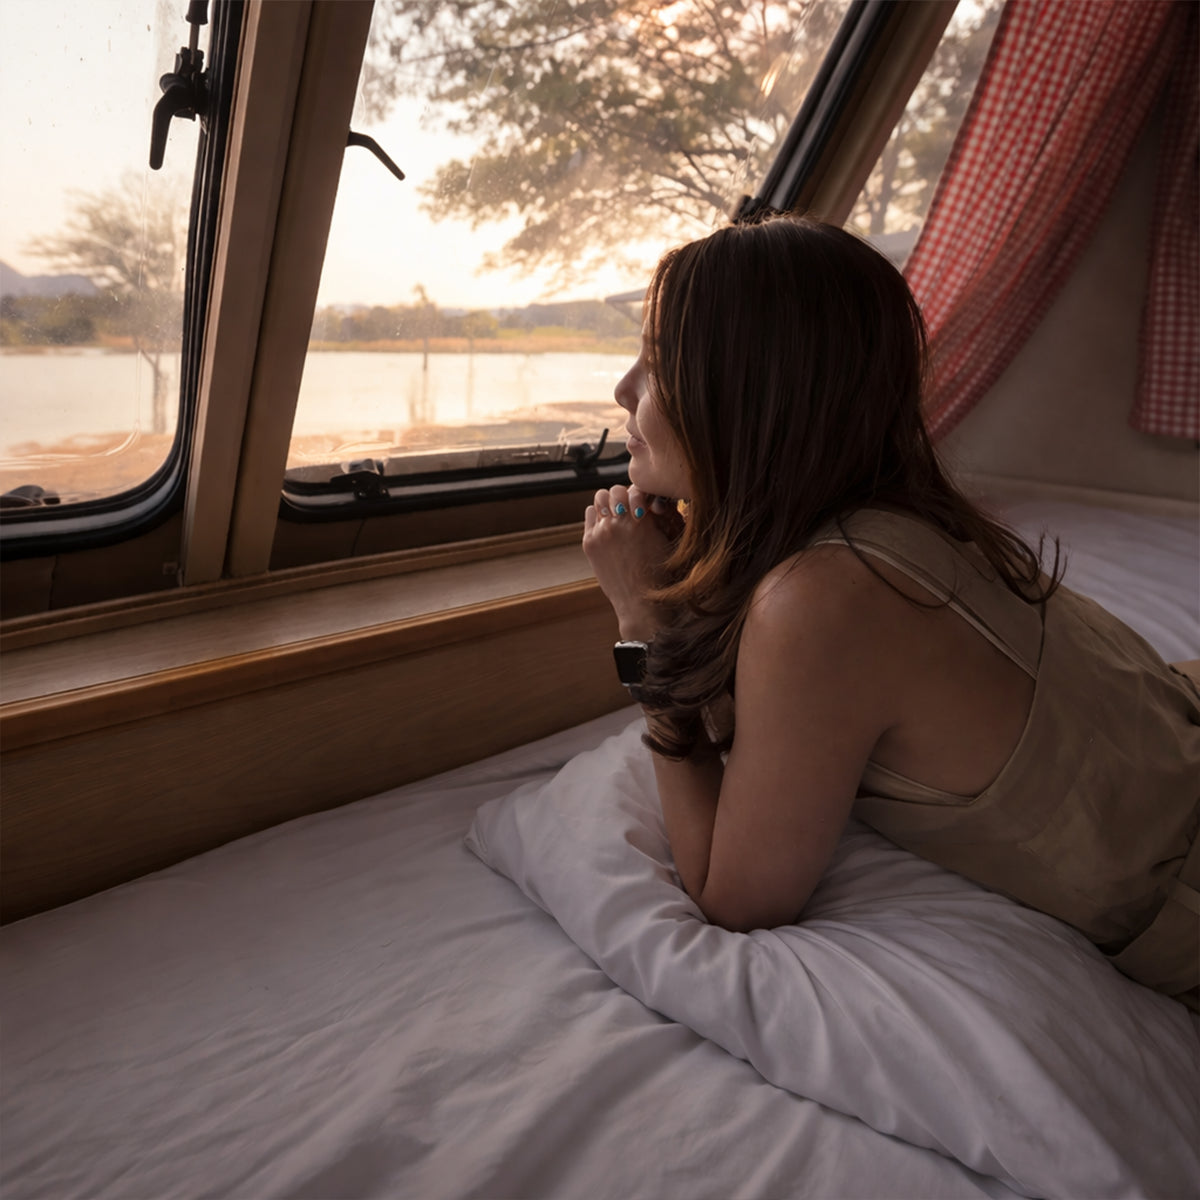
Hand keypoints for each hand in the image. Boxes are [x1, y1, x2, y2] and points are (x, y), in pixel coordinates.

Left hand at [583, 484, 682, 641]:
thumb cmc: (660, 575)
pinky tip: (607, 527)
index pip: (637, 488)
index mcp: (640, 520)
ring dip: (609, 504)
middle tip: (630, 509)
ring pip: (599, 499)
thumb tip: (649, 501)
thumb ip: (658, 516)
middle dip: (624, 497)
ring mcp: (600, 532)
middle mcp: (617, 522)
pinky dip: (598, 516)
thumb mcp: (667, 540)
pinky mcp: (589, 542)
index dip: (642, 495)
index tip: (645, 506)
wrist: (641, 604)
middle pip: (616, 490)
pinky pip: (590, 515)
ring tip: (617, 515)